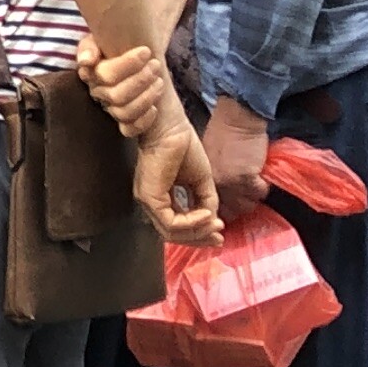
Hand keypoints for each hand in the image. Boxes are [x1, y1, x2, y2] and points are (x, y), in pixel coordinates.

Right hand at [74, 32, 177, 143]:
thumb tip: (87, 61)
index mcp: (91, 73)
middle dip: (141, 79)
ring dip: (146, 96)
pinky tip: (154, 108)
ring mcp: (111, 108)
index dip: (127, 64)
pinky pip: (129, 129)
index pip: (105, 74)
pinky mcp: (124, 124)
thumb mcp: (104, 39)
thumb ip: (90, 46)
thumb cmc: (123, 46)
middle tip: (156, 65)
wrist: (142, 58)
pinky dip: (144, 120)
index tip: (146, 51)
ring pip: (124, 112)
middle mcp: (98, 92)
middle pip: (116, 95)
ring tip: (159, 81)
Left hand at [136, 119, 223, 250]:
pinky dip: (192, 222)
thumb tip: (213, 221)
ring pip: (171, 232)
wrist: (172, 128)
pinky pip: (171, 222)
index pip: (176, 227)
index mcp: (160, 198)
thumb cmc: (184, 147)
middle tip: (219, 238)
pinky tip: (207, 214)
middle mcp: (151, 203)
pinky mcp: (149, 197)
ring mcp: (148, 201)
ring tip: (216, 224)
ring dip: (198, 231)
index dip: (199, 234)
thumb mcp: (201, 181)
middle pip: (173, 234)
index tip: (219, 235)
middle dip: (199, 238)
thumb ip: (206, 202)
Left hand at [203, 94, 272, 212]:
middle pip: (230, 211)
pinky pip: (260, 193)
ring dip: (253, 197)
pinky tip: (261, 176)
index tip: (233, 203)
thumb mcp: (209, 158)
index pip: (212, 207)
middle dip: (240, 204)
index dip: (224, 208)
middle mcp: (215, 185)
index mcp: (204, 180)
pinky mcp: (247, 178)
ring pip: (246, 206)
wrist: (236, 118)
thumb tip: (223, 193)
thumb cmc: (224, 133)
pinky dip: (263, 187)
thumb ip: (214, 177)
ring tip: (254, 184)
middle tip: (246, 193)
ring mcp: (230, 183)